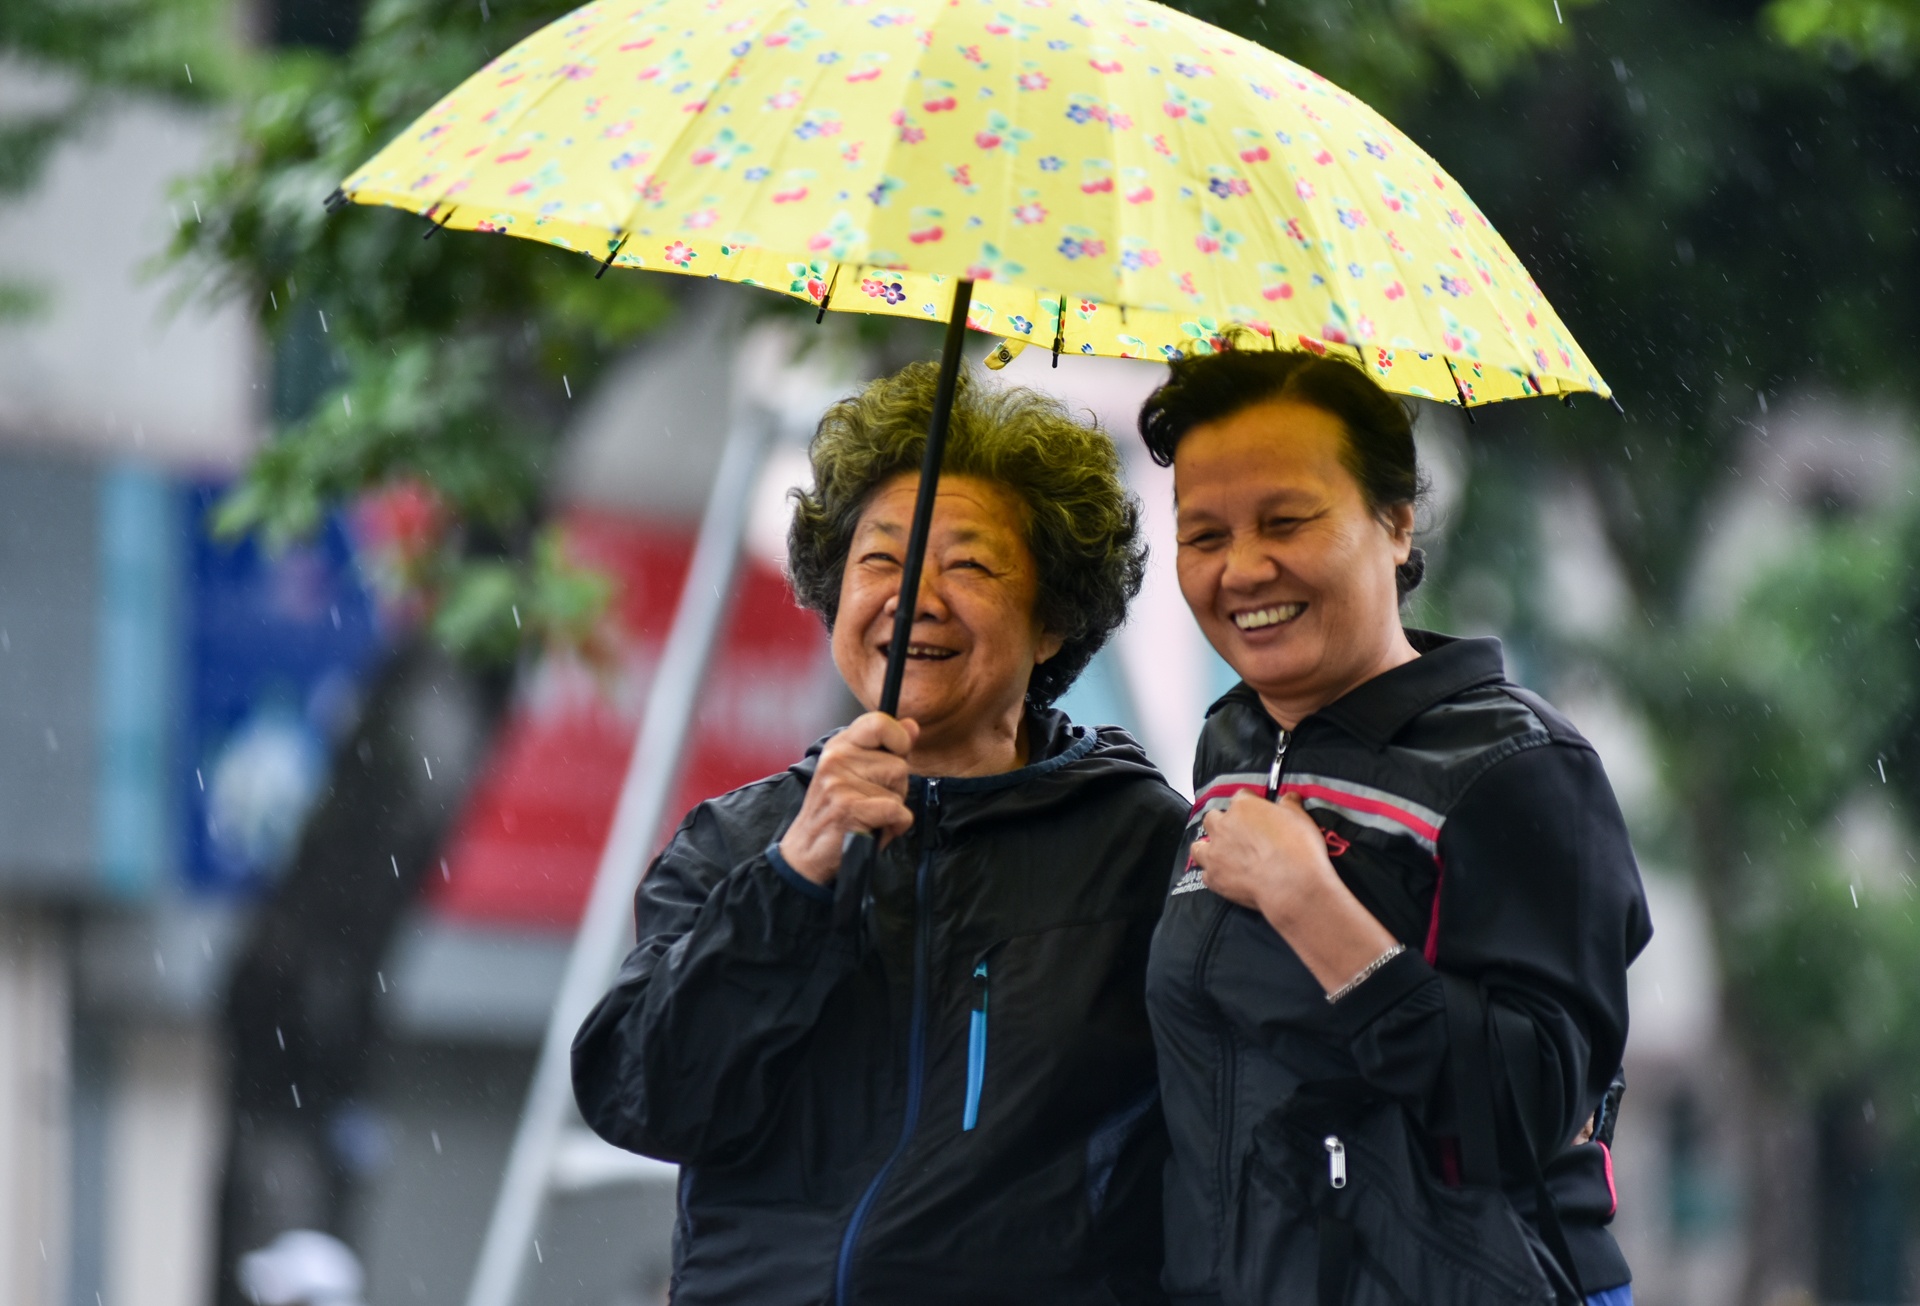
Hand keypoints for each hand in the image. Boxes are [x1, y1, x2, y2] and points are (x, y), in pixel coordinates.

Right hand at [778, 712, 918, 884]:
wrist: (807, 850)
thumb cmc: (837, 812)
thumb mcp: (857, 773)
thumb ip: (887, 749)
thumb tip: (912, 726)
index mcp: (839, 746)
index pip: (879, 722)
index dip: (899, 740)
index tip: (895, 756)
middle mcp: (837, 759)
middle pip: (898, 764)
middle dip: (896, 787)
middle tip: (870, 801)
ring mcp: (840, 783)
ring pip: (899, 788)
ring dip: (893, 808)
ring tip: (869, 815)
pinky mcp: (848, 807)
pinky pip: (897, 811)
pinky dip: (895, 826)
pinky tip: (875, 829)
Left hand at [1192, 793, 1335, 925]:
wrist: (1292, 886)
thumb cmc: (1298, 849)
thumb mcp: (1300, 818)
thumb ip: (1290, 805)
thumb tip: (1289, 798)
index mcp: (1243, 807)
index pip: (1240, 797)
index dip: (1249, 803)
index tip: (1256, 811)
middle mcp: (1223, 827)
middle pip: (1213, 818)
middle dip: (1223, 823)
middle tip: (1239, 833)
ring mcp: (1215, 853)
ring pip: (1199, 846)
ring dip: (1208, 848)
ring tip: (1221, 854)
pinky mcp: (1214, 878)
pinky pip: (1205, 874)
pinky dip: (1214, 875)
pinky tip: (1226, 877)